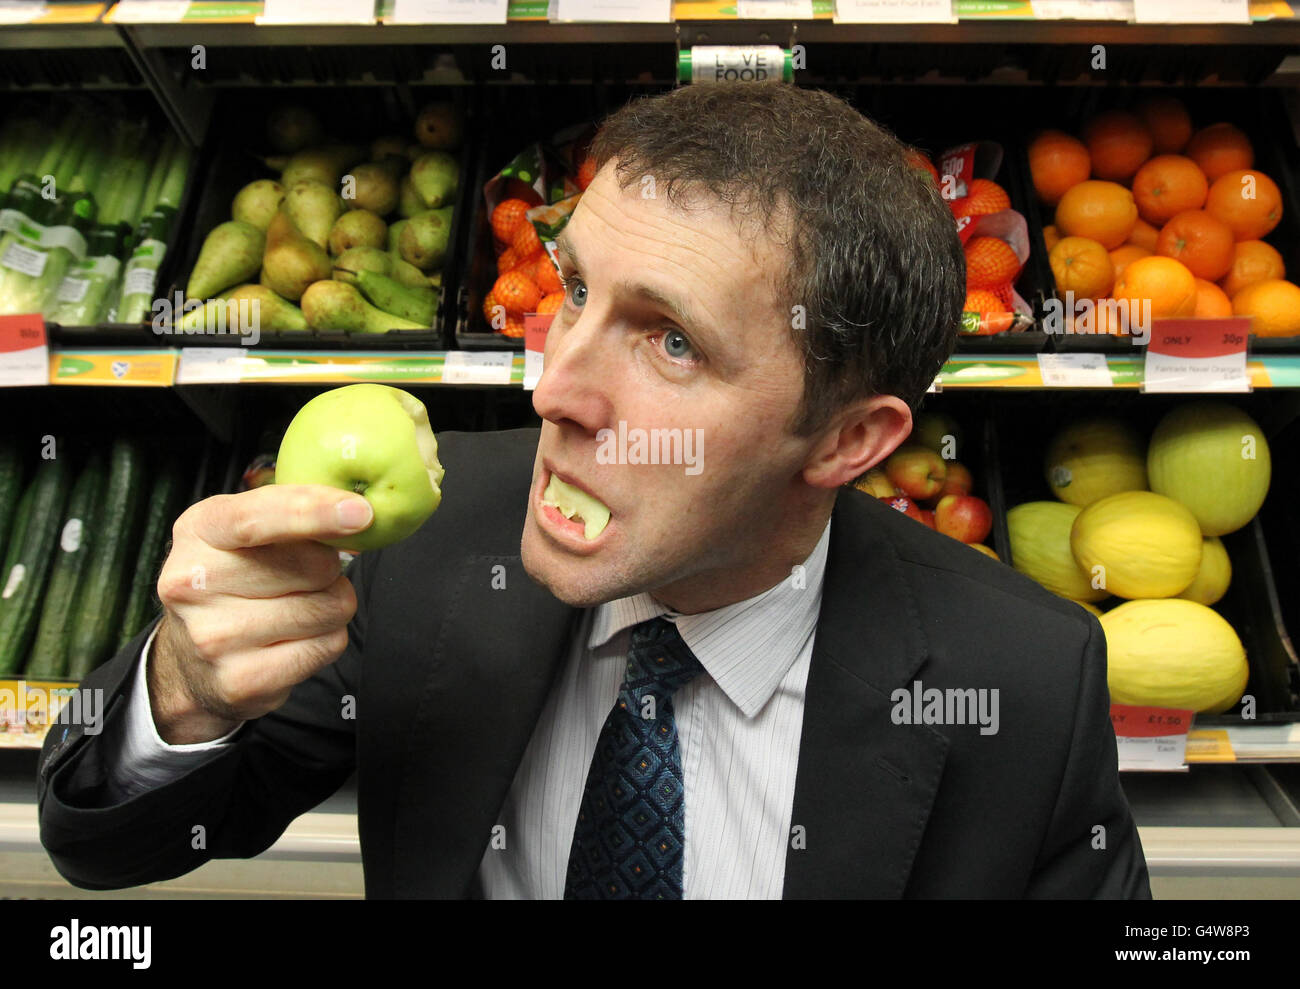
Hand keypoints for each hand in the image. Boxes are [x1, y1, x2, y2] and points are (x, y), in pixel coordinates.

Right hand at [148, 485, 373, 744]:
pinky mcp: (240, 680)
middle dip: (331, 568)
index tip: (360, 513)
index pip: (259, 518)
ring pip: (328, 608)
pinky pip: (327, 647)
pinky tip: (293, 639)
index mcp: (198, 531)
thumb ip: (294, 513)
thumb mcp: (246, 532)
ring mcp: (213, 637)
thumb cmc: (233, 581)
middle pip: (315, 566)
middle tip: (306, 576)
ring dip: (332, 606)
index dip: (314, 513)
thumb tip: (356, 514)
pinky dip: (327, 640)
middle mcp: (195, 583)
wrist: (189, 662)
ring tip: (297, 608)